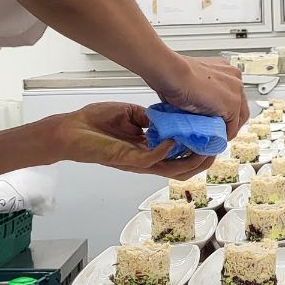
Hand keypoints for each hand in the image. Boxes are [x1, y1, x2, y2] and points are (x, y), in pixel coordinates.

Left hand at [53, 102, 213, 178]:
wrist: (69, 129)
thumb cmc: (94, 123)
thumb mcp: (130, 114)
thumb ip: (149, 118)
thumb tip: (166, 115)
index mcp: (148, 150)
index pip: (180, 156)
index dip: (198, 150)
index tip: (212, 137)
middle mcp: (146, 160)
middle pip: (182, 169)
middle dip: (202, 159)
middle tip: (215, 146)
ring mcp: (137, 162)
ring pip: (172, 170)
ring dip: (191, 160)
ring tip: (203, 147)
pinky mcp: (126, 159)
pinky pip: (151, 160)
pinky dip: (165, 151)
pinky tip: (173, 139)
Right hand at [154, 56, 248, 138]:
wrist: (173, 73)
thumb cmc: (173, 75)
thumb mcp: (190, 82)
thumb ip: (199, 93)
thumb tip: (194, 107)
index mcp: (224, 69)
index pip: (232, 94)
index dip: (224, 109)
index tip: (216, 118)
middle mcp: (234, 76)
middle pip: (240, 105)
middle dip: (230, 120)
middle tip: (218, 129)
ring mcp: (235, 90)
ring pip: (238, 117)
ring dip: (227, 128)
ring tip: (215, 136)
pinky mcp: (233, 103)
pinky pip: (232, 127)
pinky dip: (224, 135)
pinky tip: (215, 138)